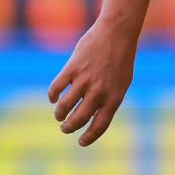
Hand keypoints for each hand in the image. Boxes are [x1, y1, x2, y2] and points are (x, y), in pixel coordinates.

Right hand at [47, 20, 137, 145]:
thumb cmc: (120, 59)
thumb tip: (91, 118)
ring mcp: (85, 80)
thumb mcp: (121, 82)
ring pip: (64, 106)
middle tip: (65, 127)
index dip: (89, 137)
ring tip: (60, 114)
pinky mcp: (72, 68)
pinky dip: (52, 96)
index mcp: (115, 97)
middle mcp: (100, 91)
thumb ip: (108, 100)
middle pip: (78, 119)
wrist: (117, 32)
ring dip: (59, 114)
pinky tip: (54, 98)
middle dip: (68, 127)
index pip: (100, 125)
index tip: (80, 142)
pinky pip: (55, 89)